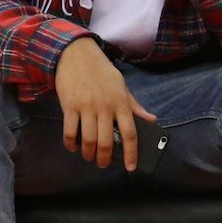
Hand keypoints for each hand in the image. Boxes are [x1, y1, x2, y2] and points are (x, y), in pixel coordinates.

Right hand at [55, 37, 156, 170]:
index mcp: (121, 102)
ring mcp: (87, 107)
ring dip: (88, 153)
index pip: (130, 133)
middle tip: (103, 164)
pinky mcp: (70, 106)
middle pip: (107, 141)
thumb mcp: (122, 86)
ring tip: (89, 157)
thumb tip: (152, 120)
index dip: (131, 153)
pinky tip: (73, 147)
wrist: (78, 55)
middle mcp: (105, 106)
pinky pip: (70, 132)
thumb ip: (135, 106)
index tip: (131, 168)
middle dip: (105, 158)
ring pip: (89, 140)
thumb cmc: (102, 73)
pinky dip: (71, 143)